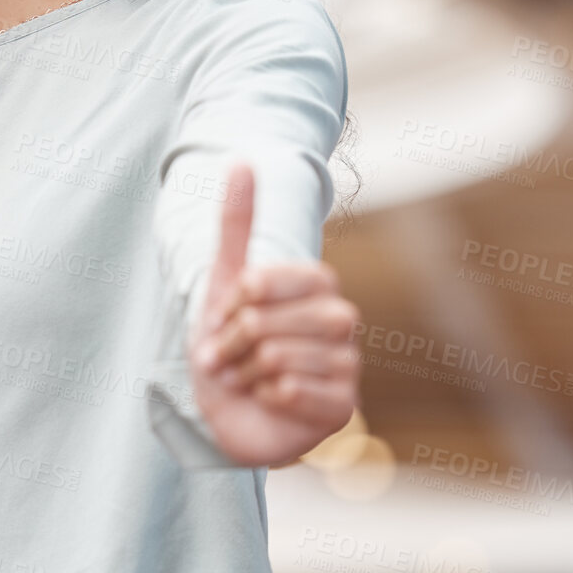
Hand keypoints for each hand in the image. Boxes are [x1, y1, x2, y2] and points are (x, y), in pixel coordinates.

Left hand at [187, 161, 359, 466]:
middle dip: (232, 342)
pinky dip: (266, 397)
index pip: (264, 280)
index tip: (228, 315)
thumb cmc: (231, 346)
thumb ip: (237, 222)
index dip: (234, 303)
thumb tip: (241, 159)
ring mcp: (347, 363)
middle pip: (267, 323)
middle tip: (227, 356)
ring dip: (245, 372)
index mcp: (318, 284)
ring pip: (278, 358)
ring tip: (245, 378)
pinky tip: (268, 399)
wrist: (230, 413)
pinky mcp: (343, 406)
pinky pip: (292, 392)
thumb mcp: (225, 282)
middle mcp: (341, 318)